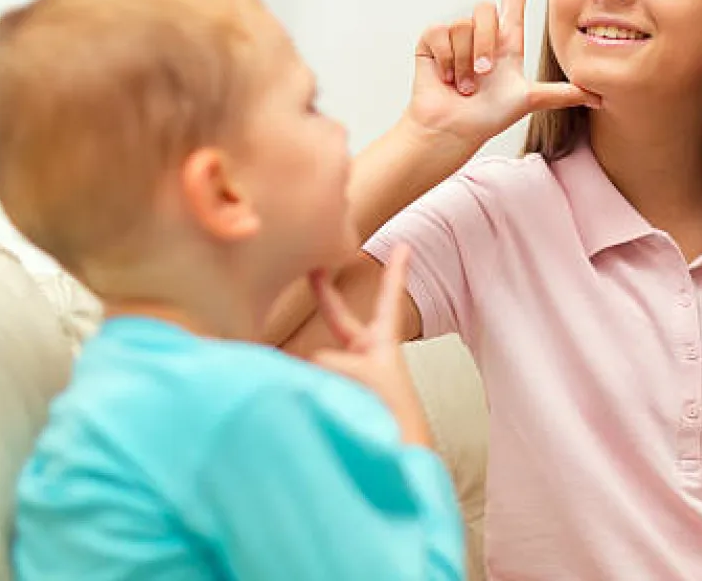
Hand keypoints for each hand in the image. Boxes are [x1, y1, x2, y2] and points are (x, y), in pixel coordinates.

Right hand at [309, 246, 432, 446]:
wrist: (396, 457)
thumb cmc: (390, 411)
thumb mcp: (362, 368)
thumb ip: (324, 358)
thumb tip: (297, 370)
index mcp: (383, 343)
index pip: (389, 297)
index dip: (396, 270)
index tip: (405, 245)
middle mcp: (365, 357)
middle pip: (340, 318)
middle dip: (325, 294)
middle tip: (316, 266)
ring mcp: (347, 379)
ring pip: (316, 360)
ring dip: (316, 373)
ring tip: (335, 396)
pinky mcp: (331, 396)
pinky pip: (308, 383)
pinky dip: (304, 390)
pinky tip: (301, 403)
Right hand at [407, 0, 600, 146]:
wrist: (453, 130)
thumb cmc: (487, 116)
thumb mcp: (529, 99)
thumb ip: (562, 93)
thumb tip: (599, 98)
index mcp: (506, 40)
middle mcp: (481, 33)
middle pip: (487, 11)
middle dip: (486, 47)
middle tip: (484, 76)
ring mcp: (455, 36)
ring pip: (464, 27)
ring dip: (465, 63)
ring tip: (464, 84)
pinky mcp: (431, 40)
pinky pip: (442, 35)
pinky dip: (446, 62)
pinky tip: (446, 78)